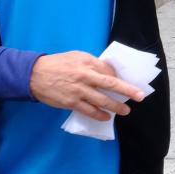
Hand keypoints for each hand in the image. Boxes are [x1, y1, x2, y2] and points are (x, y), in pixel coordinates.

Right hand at [29, 51, 143, 120]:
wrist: (34, 74)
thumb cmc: (58, 64)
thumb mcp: (77, 56)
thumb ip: (93, 63)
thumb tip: (109, 73)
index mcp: (88, 63)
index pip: (109, 71)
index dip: (119, 79)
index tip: (128, 84)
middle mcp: (85, 76)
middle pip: (111, 84)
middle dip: (127, 91)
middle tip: (140, 97)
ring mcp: (78, 91)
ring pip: (102, 100)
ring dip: (116, 107)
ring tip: (125, 111)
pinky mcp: (71, 102)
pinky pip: (88, 110)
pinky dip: (99, 115)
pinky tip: (107, 117)